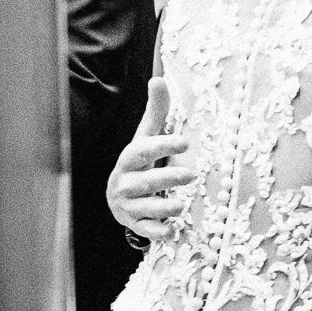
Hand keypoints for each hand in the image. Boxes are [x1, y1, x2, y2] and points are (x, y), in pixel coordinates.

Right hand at [107, 78, 193, 238]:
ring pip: (145, 207)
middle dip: (167, 178)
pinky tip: (170, 232)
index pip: (144, 150)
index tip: (185, 142)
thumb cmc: (141, 161)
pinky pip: (145, 229)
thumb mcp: (146, 137)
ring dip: (163, 207)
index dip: (162, 145)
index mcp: (129, 159)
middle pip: (145, 181)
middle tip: (192, 175)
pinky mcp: (134, 223)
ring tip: (181, 205)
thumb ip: (157, 111)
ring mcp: (128, 205)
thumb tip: (158, 78)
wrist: (120, 196)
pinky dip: (157, 232)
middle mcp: (125, 182)